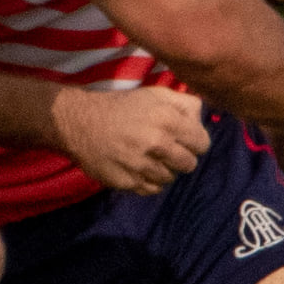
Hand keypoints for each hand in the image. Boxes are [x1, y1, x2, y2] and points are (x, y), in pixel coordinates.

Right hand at [50, 84, 210, 193]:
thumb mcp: (155, 94)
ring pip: (171, 178)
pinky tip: (138, 168)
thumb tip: (201, 121)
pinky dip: (149, 181)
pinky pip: (152, 189)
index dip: (195, 142)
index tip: (184, 140)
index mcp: (168, 120)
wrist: (80, 123)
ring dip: (164, 169)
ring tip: (149, 157)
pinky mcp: (128, 182)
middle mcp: (157, 144)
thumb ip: (185, 104)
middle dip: (181, 157)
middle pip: (189, 164)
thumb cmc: (123, 107)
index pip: (202, 144)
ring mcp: (142, 166)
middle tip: (166, 150)